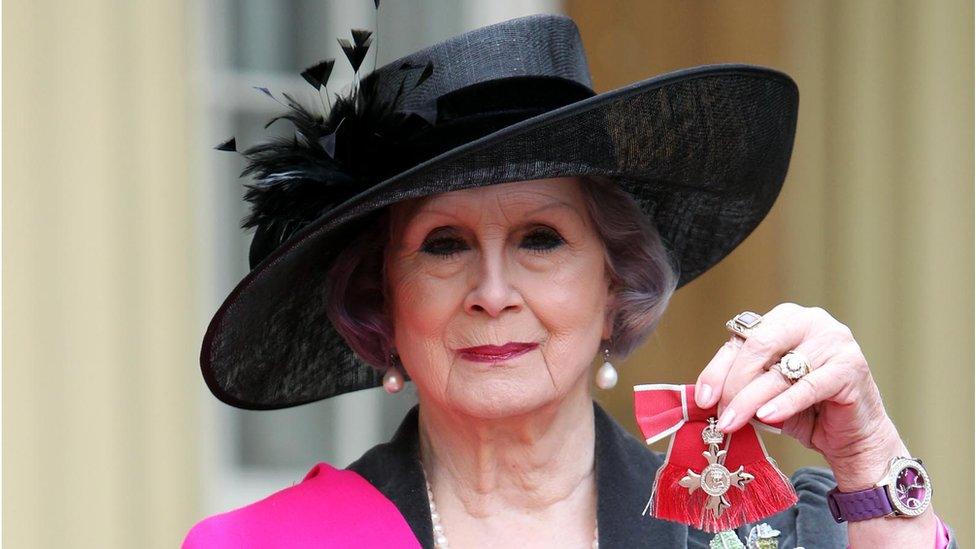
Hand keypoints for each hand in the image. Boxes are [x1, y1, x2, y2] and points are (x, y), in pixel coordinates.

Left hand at [694, 303, 902, 488]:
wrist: (853, 437)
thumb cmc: (807, 411)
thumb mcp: (764, 394)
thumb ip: (739, 384)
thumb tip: (705, 395)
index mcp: (785, 318)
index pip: (742, 339)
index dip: (718, 370)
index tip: (703, 399)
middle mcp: (810, 320)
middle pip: (758, 346)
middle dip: (734, 384)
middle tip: (722, 415)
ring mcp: (834, 340)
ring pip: (780, 369)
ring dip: (751, 399)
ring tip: (733, 422)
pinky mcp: (851, 367)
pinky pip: (808, 385)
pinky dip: (784, 402)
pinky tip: (767, 416)